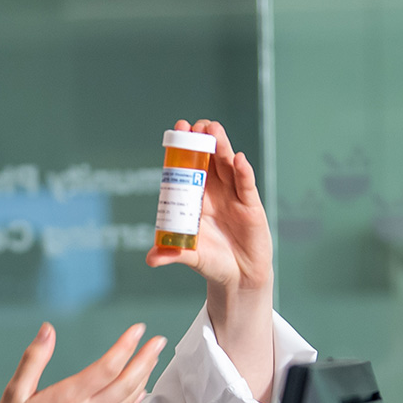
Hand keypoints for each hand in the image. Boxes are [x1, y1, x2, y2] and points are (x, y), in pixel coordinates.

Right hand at [0, 322, 165, 402]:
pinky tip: (139, 390)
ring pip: (130, 400)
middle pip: (127, 383)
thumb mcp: (13, 393)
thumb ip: (33, 359)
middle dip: (146, 359)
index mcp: (66, 400)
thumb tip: (48, 329)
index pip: (106, 368)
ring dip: (144, 377)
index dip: (125, 347)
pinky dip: (136, 401)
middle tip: (158, 341)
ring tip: (152, 359)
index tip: (138, 329)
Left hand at [146, 119, 274, 400]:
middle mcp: (214, 195)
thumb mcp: (190, 257)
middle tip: (195, 124)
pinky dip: (243, 172)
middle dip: (202, 142)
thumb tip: (150, 259)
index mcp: (195, 201)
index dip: (184, 151)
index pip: (188, 170)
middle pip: (209, 162)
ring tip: (213, 130)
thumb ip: (172, 254)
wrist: (237, 277)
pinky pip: (246, 185)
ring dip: (222, 148)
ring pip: (227, 167)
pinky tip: (238, 159)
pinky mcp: (251, 206)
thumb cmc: (211, 263)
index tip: (177, 131)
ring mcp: (234, 198)